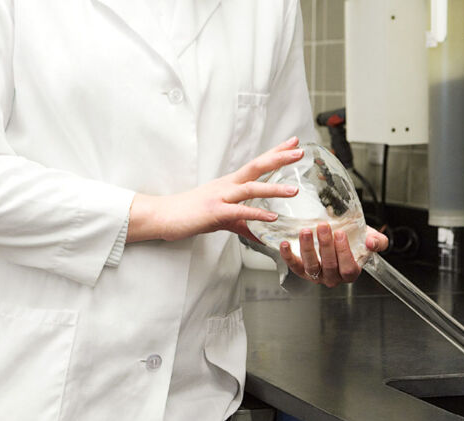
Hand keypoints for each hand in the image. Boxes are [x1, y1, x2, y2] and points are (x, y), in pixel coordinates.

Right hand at [127, 137, 303, 242]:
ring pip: (251, 189)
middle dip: (279, 159)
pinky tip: (272, 217)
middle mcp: (227, 185)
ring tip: (294, 190)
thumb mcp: (223, 218)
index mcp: (230, 183)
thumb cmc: (191, 214)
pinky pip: (239, 212)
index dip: (276, 153)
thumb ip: (243, 224)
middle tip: (299, 151)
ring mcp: (220, 197)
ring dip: (274, 189)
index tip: (293, 142)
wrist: (163, 216)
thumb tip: (261, 234)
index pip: (257, 164)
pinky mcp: (214, 212)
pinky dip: (256, 214)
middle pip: (257, 167)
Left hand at [279, 225, 387, 286]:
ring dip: (307, 248)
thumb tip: (372, 242)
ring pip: (311, 266)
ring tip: (306, 231)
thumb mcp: (370, 238)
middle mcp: (333, 277)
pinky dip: (288, 256)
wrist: (338, 237)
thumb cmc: (355, 240)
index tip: (341, 233)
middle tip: (323, 227)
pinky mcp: (301, 270)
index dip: (344, 252)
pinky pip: (294, 266)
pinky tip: (285, 244)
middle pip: (328, 265)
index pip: (348, 268)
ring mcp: (316, 275)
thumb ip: (377, 241)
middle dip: (325, 245)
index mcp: (350, 272)